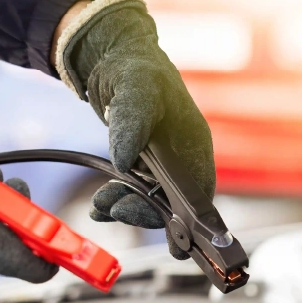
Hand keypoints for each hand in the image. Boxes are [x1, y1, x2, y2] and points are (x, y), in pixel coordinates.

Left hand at [55, 0, 215, 258]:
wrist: (113, 58)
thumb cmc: (134, 68)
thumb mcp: (135, 89)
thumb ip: (130, 123)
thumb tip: (122, 162)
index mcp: (195, 143)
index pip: (201, 193)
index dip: (194, 223)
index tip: (178, 244)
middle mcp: (185, 158)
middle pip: (177, 206)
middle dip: (146, 214)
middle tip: (116, 211)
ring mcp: (166, 164)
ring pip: (154, 203)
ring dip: (127, 210)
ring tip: (100, 205)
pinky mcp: (146, 166)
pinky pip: (137, 194)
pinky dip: (118, 203)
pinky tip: (100, 206)